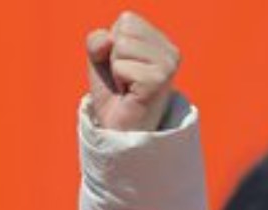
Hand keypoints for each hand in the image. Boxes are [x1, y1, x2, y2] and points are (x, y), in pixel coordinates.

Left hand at [86, 11, 179, 131]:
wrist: (119, 132)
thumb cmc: (113, 97)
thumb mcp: (100, 61)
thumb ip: (97, 41)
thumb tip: (108, 40)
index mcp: (161, 42)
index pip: (126, 20)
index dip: (112, 45)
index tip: (121, 69)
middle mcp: (170, 51)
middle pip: (124, 30)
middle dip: (113, 57)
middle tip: (124, 81)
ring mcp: (168, 65)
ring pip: (122, 46)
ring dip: (116, 70)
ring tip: (127, 88)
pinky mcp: (159, 79)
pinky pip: (122, 66)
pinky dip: (118, 82)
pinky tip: (130, 95)